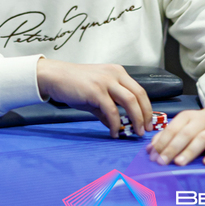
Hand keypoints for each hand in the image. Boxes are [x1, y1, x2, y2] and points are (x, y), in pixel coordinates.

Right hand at [37, 58, 152, 137]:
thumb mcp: (96, 95)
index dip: (147, 107)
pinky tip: (114, 133)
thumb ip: (107, 109)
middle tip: (146, 130)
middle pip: (139, 95)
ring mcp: (105, 81)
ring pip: (130, 101)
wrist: (55, 77)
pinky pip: (111, 110)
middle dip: (145, 115)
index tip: (149, 122)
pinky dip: (116, 123)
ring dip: (136, 119)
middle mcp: (115, 74)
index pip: (140, 90)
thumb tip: (117, 126)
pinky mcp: (96, 91)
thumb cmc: (74, 85)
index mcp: (118, 73)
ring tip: (136, 132)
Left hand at [146, 99, 204, 165]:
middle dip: (172, 148)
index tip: (152, 156)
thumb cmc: (201, 125)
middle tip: (162, 162)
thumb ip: (167, 136)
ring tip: (179, 163)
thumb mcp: (184, 125)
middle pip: (184, 134)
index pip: (172, 129)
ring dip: (189, 151)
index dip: (161, 142)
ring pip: (201, 139)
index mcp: (187, 117)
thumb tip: (149, 150)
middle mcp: (200, 121)